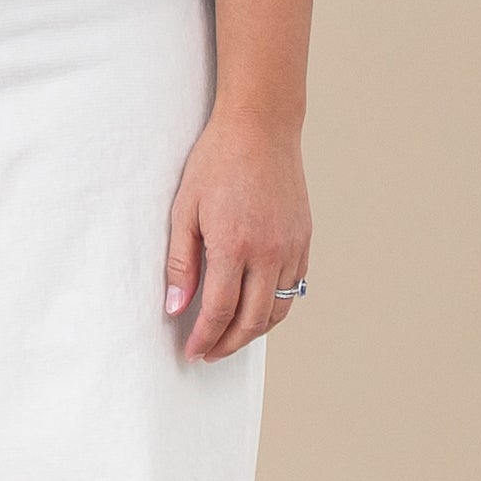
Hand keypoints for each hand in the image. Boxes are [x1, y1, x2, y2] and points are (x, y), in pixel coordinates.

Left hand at [163, 111, 311, 361]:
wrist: (260, 128)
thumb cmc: (217, 162)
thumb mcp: (185, 208)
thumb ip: (181, 263)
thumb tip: (176, 308)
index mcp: (234, 245)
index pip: (220, 312)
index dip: (204, 337)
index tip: (192, 350)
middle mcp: (269, 253)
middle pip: (252, 321)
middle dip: (228, 344)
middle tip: (209, 352)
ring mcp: (291, 248)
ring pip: (277, 311)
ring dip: (253, 332)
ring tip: (231, 337)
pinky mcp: (304, 240)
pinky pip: (294, 289)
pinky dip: (275, 308)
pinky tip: (256, 308)